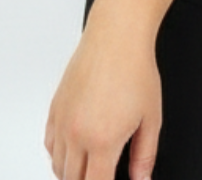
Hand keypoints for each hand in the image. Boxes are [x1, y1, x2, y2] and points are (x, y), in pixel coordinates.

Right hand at [44, 25, 161, 179]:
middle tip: (104, 170)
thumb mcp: (152, 117)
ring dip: (73, 171)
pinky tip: (76, 149)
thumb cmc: (136, 69)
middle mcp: (77, 134)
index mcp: (102, 140)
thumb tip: (141, 178)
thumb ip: (145, 155)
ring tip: (93, 164)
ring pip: (58, 166)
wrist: (117, 36)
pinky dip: (60, 154)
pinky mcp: (54, 109)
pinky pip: (49, 145)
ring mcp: (62, 122)